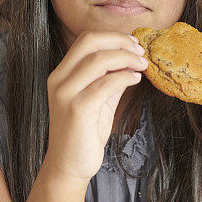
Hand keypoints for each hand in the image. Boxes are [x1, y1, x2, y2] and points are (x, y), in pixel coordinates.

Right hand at [44, 31, 147, 182]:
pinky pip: (104, 84)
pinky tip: (135, 80)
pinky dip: (124, 77)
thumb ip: (110, 77)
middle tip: (140, 51)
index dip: (112, 37)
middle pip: (90, 42)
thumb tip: (132, 58)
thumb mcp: (99, 99)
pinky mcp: (76, 110)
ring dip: (126, 58)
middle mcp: (59, 80)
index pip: (85, 40)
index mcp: (61, 74)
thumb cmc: (84, 132)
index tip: (133, 43)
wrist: (69, 165)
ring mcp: (65, 94)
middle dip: (120, 42)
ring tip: (142, 65)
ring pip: (98, 60)